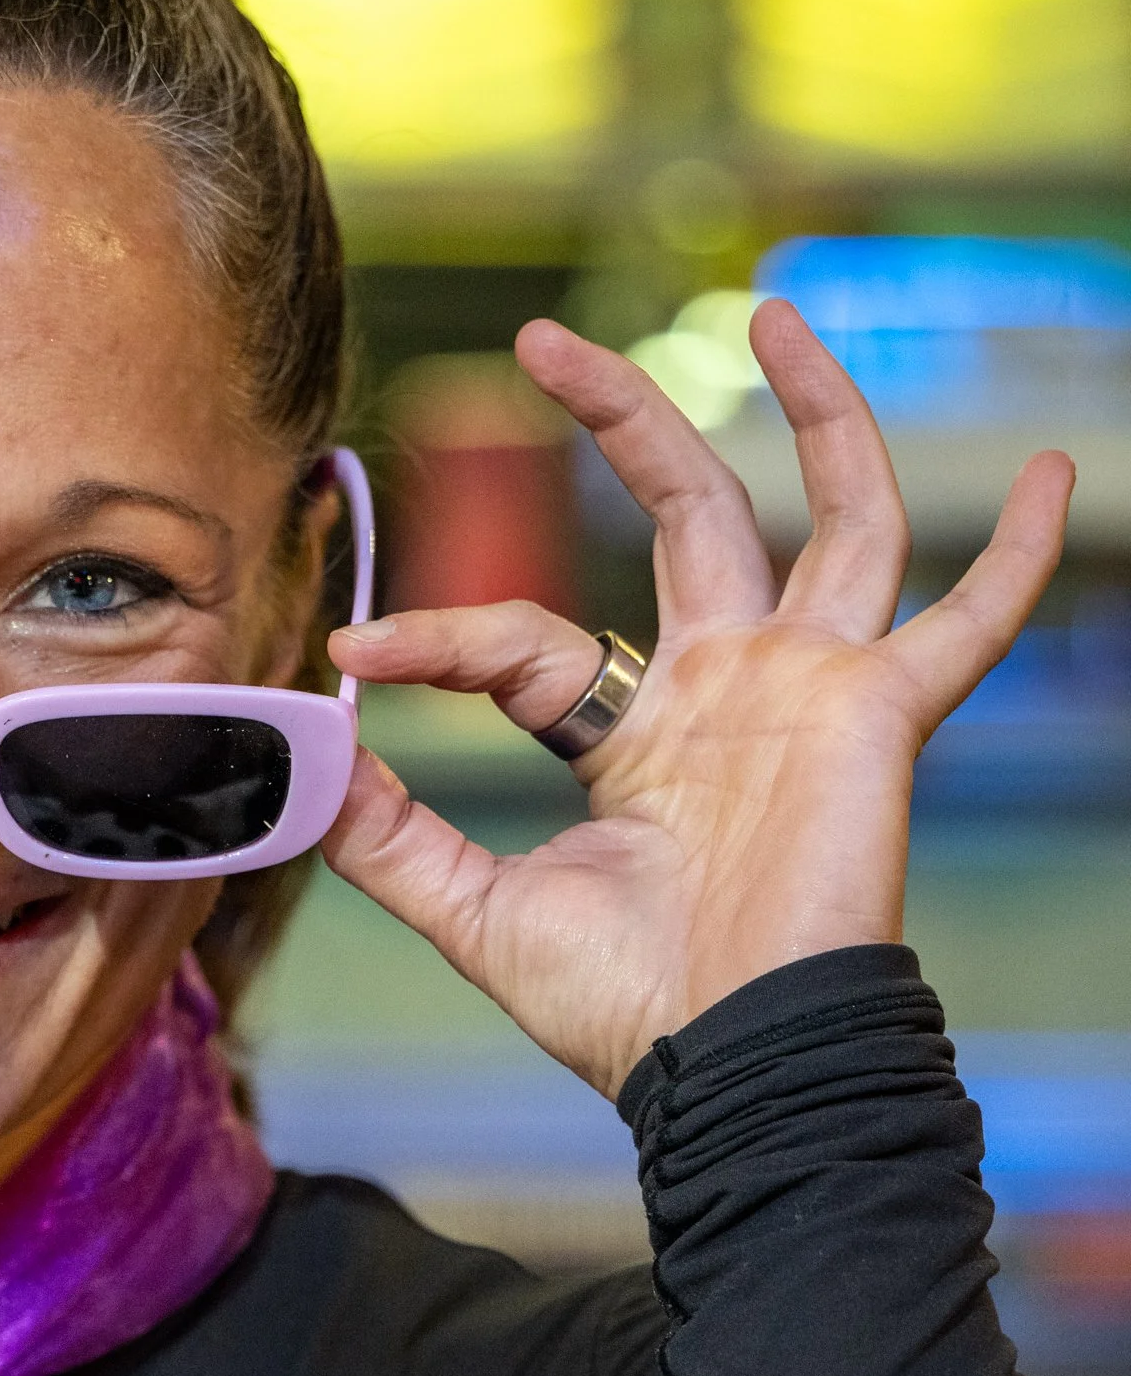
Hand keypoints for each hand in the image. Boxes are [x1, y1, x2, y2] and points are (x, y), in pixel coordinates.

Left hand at [324, 302, 1075, 1096]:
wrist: (730, 1066)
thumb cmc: (626, 1011)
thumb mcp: (476, 917)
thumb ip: (395, 840)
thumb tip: (319, 761)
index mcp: (639, 737)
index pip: (530, 643)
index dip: (442, 637)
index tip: (358, 650)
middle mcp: (730, 690)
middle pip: (687, 511)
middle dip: (624, 418)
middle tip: (543, 338)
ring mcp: (811, 690)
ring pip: (831, 515)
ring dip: (816, 409)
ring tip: (775, 308)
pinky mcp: (878, 713)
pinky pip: (971, 623)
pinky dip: (1019, 554)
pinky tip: (1061, 472)